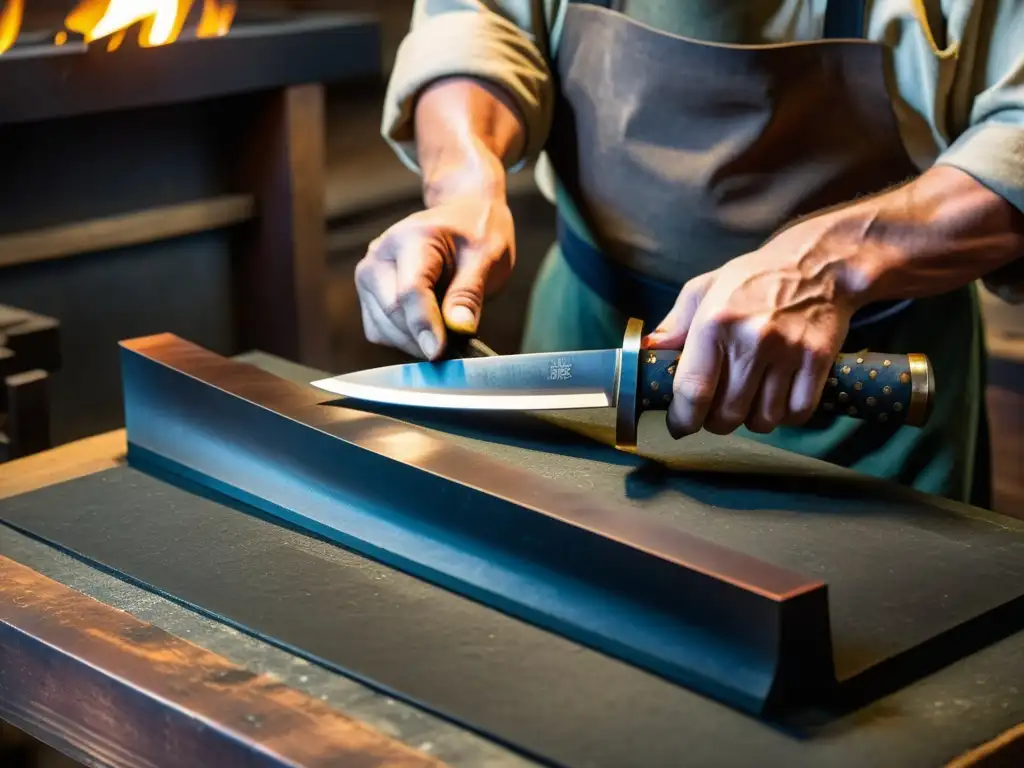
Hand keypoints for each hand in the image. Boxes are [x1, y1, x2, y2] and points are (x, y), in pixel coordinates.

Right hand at [354, 195, 514, 359]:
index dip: (425, 325)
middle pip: (392, 312)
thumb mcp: (488, 257)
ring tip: (447, 332)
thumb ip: (470, 292)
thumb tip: (459, 328)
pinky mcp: (369, 296)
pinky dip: (405, 340)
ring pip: (383, 328)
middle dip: (423, 337)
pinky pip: (380, 332)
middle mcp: (380, 256)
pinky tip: (430, 329)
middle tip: (458, 343)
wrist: (463, 216)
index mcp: (411, 238)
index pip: (410, 290)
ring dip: (415, 341)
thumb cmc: (477, 233)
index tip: (440, 352)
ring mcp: (369, 276)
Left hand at [644, 227, 861, 436]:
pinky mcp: (818, 359)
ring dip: (752, 420)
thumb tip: (649, 352)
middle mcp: (751, 339)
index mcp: (715, 322)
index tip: (680, 425)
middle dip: (715, 422)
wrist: (816, 264)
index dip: (683, 419)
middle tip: (716, 410)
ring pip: (762, 420)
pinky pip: (797, 413)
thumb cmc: (752, 280)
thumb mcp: (703, 290)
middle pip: (727, 414)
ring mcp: (788, 351)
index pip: (694, 391)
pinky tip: (777, 399)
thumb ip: (674, 325)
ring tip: (749, 400)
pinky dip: (785, 416)